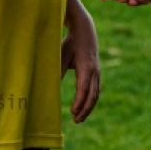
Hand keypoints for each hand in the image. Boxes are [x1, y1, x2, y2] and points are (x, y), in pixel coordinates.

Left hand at [62, 0, 99, 123]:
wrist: (85, 29)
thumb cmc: (71, 41)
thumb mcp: (62, 53)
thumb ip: (59, 69)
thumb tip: (53, 86)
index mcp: (86, 65)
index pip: (84, 87)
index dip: (79, 101)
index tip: (72, 112)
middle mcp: (94, 69)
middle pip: (93, 94)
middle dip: (85, 109)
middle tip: (76, 121)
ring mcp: (97, 71)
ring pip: (96, 93)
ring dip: (89, 107)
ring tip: (79, 118)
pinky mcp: (96, 71)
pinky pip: (97, 89)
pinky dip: (92, 100)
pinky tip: (84, 108)